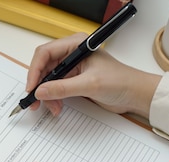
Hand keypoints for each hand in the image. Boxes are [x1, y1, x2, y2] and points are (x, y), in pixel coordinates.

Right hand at [26, 33, 160, 117]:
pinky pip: (56, 89)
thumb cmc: (121, 81)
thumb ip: (63, 88)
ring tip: (53, 108)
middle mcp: (72, 54)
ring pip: (48, 80)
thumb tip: (41, 91)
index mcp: (76, 45)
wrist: (135, 95)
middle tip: (36, 102)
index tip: (32, 88)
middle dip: (39, 86)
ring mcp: (72, 68)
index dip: (35, 71)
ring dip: (47, 96)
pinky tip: (57, 107)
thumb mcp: (90, 85)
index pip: (45, 53)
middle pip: (44, 67)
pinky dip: (53, 99)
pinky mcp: (74, 81)